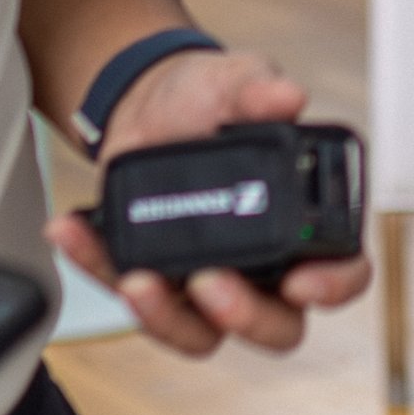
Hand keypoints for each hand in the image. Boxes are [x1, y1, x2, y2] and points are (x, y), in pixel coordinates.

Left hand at [46, 48, 370, 358]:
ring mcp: (206, 282)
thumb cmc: (211, 98)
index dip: (333, 287)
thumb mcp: (236, 80)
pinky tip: (70, 231)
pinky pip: (129, 296)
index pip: (343, 273)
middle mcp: (263, 267)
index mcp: (304, 224)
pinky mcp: (153, 280)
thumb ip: (260, 89)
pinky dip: (96, 268)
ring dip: (166, 319)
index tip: (302, 281)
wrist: (149, 100)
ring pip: (200, 334)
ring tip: (137, 279)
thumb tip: (287, 96)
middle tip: (209, 282)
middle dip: (244, 316)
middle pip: (276, 326)